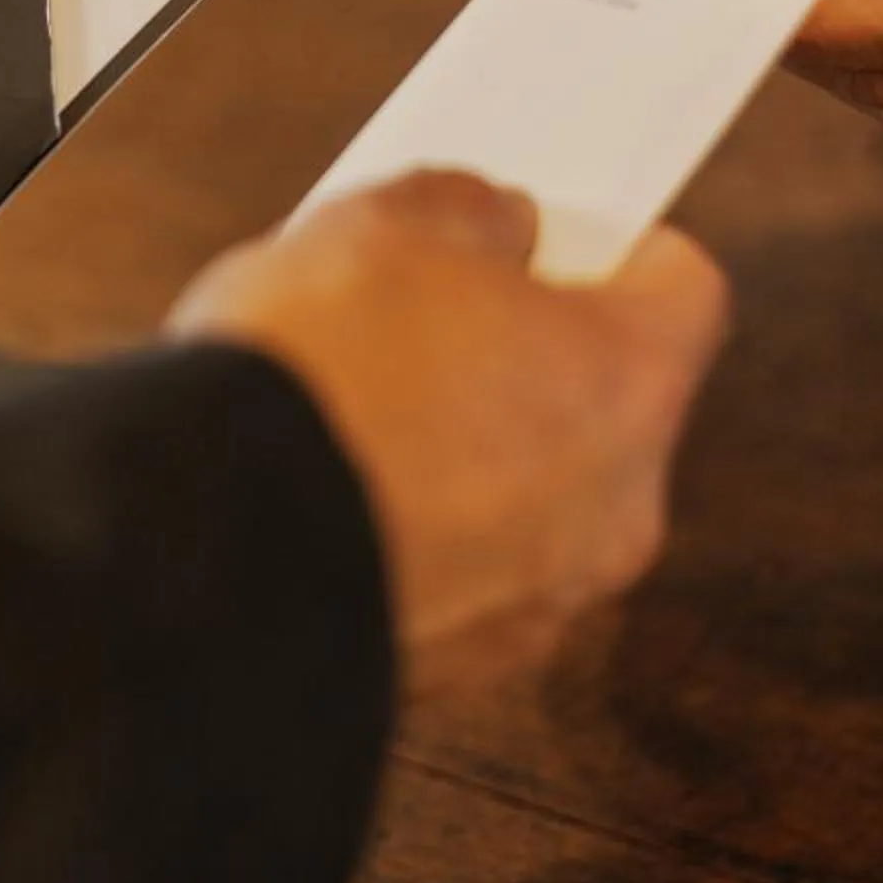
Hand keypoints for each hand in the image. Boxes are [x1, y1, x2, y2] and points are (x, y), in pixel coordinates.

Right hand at [172, 173, 728, 692]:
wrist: (198, 559)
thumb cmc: (306, 378)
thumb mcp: (379, 226)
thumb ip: (468, 211)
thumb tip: (496, 228)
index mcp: (626, 384)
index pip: (685, 290)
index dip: (614, 251)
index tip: (548, 240)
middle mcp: (615, 510)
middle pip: (607, 403)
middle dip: (529, 360)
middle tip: (427, 322)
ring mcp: (540, 605)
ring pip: (535, 500)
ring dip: (473, 455)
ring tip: (358, 413)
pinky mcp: (462, 671)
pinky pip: (468, 576)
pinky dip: (424, 536)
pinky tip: (335, 497)